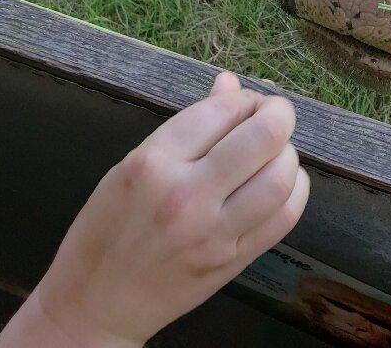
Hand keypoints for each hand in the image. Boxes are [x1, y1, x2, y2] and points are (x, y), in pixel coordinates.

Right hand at [0, 72, 308, 347]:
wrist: (96, 306)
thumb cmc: (106, 230)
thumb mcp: (130, 167)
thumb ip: (187, 126)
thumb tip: (230, 83)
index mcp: (152, 164)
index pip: (221, 109)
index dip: (242, 98)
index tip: (242, 103)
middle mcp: (186, 196)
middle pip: (264, 137)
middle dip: (278, 114)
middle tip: (273, 116)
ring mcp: (214, 232)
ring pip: (283, 176)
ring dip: (288, 153)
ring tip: (275, 152)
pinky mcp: (233, 260)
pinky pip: (286, 216)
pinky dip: (294, 190)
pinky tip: (284, 183)